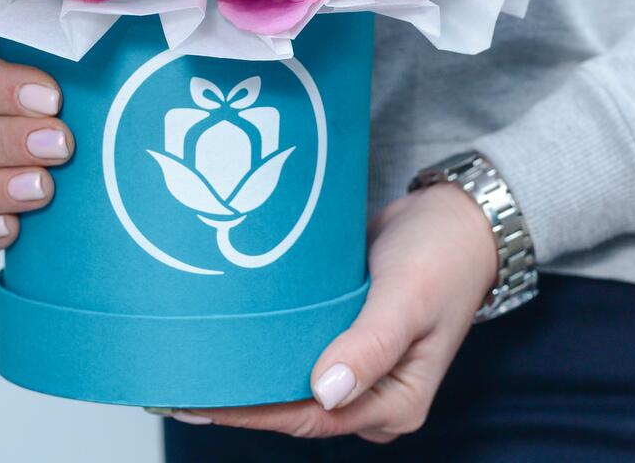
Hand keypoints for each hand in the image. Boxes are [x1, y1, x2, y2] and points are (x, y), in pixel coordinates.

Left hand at [197, 183, 497, 441]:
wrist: (455, 217)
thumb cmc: (443, 258)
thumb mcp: (410, 298)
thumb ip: (372, 345)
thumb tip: (326, 391)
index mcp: (394, 402)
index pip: (311, 417)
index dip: (255, 412)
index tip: (204, 402)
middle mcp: (371, 393)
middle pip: (294, 405)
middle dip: (239, 398)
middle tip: (179, 382)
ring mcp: (356, 363)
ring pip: (292, 377)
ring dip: (248, 371)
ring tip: (191, 360)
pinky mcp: (343, 331)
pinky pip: (299, 345)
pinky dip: (267, 342)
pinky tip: (229, 330)